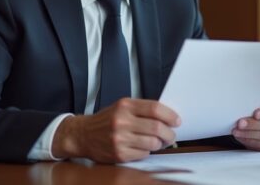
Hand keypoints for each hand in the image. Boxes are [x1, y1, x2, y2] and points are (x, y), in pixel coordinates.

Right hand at [52, 98, 180, 162]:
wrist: (83, 135)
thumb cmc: (106, 120)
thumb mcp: (122, 106)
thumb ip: (142, 109)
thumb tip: (168, 116)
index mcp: (125, 106)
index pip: (155, 108)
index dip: (170, 115)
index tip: (176, 121)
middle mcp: (122, 121)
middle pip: (157, 127)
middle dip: (169, 133)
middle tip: (172, 135)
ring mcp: (120, 138)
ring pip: (152, 143)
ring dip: (161, 144)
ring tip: (159, 142)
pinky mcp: (119, 154)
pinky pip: (144, 154)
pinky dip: (148, 151)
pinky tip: (143, 147)